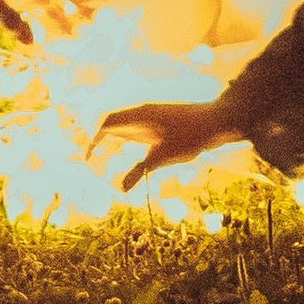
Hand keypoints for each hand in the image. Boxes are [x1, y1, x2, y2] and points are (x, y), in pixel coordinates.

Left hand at [0, 0, 96, 45]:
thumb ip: (11, 20)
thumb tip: (32, 43)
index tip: (101, 3)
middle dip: (79, 8)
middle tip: (95, 28)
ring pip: (46, 5)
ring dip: (60, 20)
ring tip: (75, 41)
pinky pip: (28, 14)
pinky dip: (37, 27)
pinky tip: (42, 44)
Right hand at [87, 98, 241, 190]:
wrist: (218, 122)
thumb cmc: (192, 136)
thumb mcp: (165, 156)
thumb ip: (140, 171)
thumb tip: (120, 190)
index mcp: (139, 115)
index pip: (106, 122)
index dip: (91, 138)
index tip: (86, 158)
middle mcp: (141, 114)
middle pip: (110, 122)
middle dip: (95, 139)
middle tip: (86, 160)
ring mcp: (150, 118)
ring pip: (122, 127)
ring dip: (109, 140)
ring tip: (101, 159)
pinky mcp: (159, 124)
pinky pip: (135, 131)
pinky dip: (124, 142)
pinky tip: (126, 157)